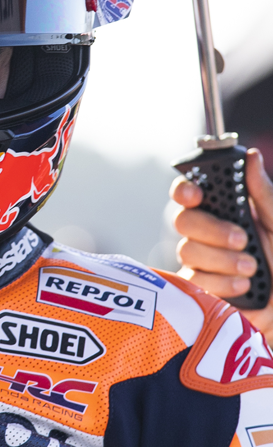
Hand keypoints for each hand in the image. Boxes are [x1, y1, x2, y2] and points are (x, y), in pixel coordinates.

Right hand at [170, 149, 272, 341]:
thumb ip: (263, 194)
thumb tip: (251, 157)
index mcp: (223, 212)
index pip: (190, 193)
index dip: (186, 190)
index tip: (196, 195)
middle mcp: (206, 233)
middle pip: (183, 220)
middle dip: (212, 229)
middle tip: (241, 239)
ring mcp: (199, 261)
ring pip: (187, 250)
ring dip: (224, 260)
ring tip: (252, 268)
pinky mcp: (196, 289)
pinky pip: (194, 280)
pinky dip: (223, 283)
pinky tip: (244, 286)